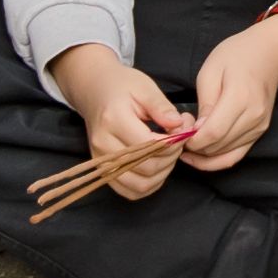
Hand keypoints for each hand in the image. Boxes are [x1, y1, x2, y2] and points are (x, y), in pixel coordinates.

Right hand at [51, 48, 191, 199]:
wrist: (94, 90)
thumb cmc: (122, 86)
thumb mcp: (145, 87)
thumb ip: (162, 107)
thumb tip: (179, 126)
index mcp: (113, 120)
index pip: (149, 145)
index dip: (173, 143)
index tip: (183, 131)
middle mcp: (103, 144)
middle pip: (146, 168)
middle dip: (171, 158)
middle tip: (179, 142)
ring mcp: (100, 160)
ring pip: (139, 185)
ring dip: (161, 174)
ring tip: (169, 154)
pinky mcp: (102, 170)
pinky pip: (128, 191)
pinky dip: (147, 185)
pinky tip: (157, 169)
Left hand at [179, 10, 277, 171]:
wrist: (269, 54)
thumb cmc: (237, 56)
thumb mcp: (210, 71)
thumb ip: (204, 104)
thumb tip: (197, 131)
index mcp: (240, 98)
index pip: (213, 133)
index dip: (192, 140)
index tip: (178, 134)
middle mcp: (254, 116)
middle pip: (218, 146)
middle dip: (194, 148)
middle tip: (179, 136)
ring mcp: (259, 127)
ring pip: (225, 155)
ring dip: (203, 155)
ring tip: (187, 144)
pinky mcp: (259, 132)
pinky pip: (236, 156)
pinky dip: (216, 161)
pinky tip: (200, 157)